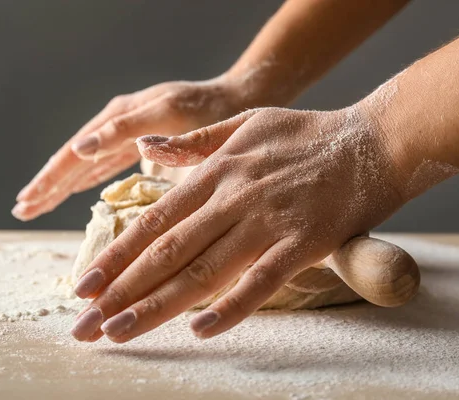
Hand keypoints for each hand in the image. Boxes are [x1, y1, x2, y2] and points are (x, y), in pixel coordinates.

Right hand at [12, 77, 242, 220]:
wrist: (238, 99)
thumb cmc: (207, 108)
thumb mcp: (167, 113)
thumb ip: (126, 129)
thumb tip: (80, 149)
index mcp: (119, 119)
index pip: (74, 155)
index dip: (50, 180)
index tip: (27, 203)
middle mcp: (118, 126)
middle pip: (73, 160)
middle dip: (48, 186)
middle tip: (21, 210)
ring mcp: (128, 135)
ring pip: (86, 164)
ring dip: (61, 185)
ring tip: (35, 204)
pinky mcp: (141, 144)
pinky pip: (105, 165)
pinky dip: (86, 179)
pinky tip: (74, 189)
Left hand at [70, 106, 405, 341]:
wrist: (374, 141)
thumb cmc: (307, 134)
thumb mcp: (245, 123)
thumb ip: (195, 142)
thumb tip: (147, 144)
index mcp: (217, 172)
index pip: (155, 220)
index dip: (117, 255)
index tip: (85, 284)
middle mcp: (233, 198)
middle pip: (166, 252)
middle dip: (120, 290)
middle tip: (84, 323)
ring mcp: (267, 222)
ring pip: (202, 270)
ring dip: (156, 306)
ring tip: (118, 333)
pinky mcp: (304, 243)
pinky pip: (262, 280)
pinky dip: (231, 307)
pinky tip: (199, 331)